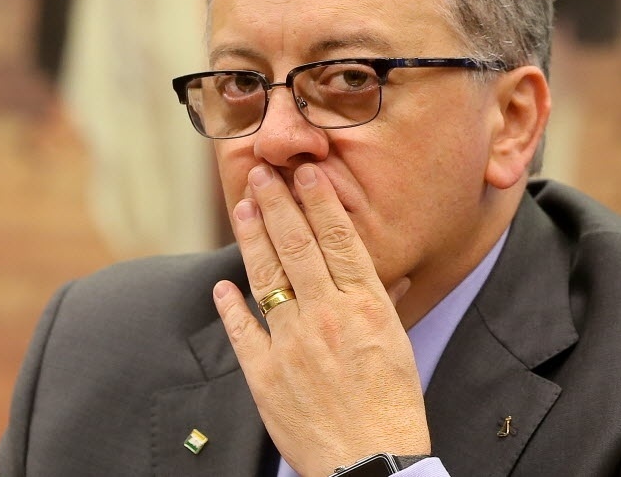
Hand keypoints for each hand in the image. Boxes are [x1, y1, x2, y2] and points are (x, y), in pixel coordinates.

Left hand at [213, 163, 430, 476]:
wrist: (369, 466)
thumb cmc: (393, 407)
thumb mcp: (398, 346)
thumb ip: (387, 303)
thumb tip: (391, 271)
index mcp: (365, 307)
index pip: (339, 240)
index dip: (319, 202)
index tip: (305, 172)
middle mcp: (327, 317)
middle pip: (297, 247)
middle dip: (276, 205)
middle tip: (260, 173)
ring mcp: (292, 345)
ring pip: (267, 277)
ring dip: (252, 238)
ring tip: (241, 207)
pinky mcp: (265, 376)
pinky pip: (243, 331)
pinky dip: (231, 306)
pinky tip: (222, 284)